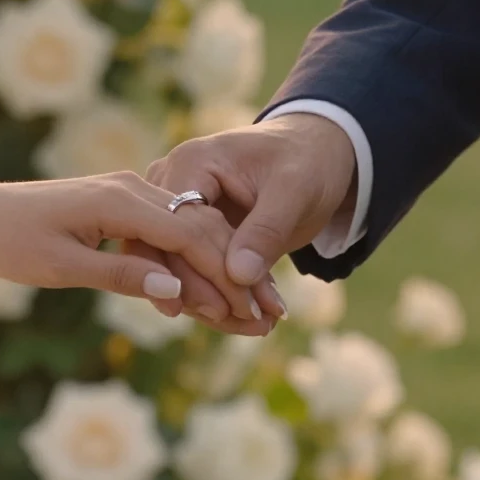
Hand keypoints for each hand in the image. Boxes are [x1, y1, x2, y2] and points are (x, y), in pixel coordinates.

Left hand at [0, 172, 264, 313]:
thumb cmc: (7, 242)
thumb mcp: (61, 267)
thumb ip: (121, 276)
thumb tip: (176, 293)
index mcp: (119, 200)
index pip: (191, 236)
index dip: (227, 275)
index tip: (256, 308)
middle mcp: (130, 189)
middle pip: (202, 229)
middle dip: (238, 273)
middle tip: (272, 314)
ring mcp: (126, 193)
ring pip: (190, 230)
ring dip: (222, 269)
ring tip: (253, 308)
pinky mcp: (120, 205)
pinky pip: (168, 231)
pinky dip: (193, 261)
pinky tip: (212, 288)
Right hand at [142, 114, 356, 327]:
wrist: (312, 153)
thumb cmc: (306, 161)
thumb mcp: (295, 190)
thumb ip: (266, 229)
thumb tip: (237, 275)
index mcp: (191, 163)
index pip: (174, 225)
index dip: (194, 271)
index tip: (225, 310)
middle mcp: (172, 184)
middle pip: (168, 251)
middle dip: (206, 295)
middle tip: (252, 325)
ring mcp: (176, 210)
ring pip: (176, 268)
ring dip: (215, 304)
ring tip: (262, 326)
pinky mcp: (190, 232)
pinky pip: (193, 270)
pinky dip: (221, 296)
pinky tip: (255, 319)